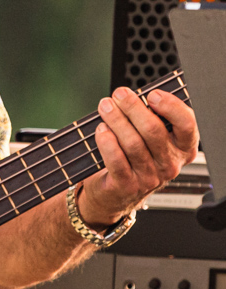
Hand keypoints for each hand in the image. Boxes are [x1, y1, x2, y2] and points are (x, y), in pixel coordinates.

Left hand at [80, 86, 198, 224]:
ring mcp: (149, 177)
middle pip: (153, 130)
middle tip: (118, 95)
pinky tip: (101, 130)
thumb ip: (151, 120)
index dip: (171, 107)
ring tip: (105, 107)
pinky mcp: (127, 185)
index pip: (187, 125)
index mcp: (182, 149)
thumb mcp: (150, 141)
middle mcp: (169, 164)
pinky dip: (107, 141)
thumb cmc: (132, 159)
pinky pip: (116, 159)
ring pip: (133, 142)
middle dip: (133, 108)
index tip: (152, 94)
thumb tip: (135, 96)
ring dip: (116, 120)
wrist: (115, 194)